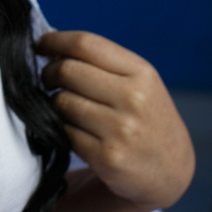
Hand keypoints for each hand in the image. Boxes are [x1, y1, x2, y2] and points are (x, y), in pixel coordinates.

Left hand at [37, 30, 193, 211]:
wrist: (171, 170)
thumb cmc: (146, 117)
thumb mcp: (139, 82)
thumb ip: (102, 62)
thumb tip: (50, 46)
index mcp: (142, 73)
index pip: (86, 44)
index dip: (55, 41)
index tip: (41, 44)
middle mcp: (134, 99)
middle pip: (68, 71)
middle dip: (49, 72)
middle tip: (48, 78)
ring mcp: (121, 130)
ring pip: (62, 102)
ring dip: (54, 102)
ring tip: (64, 106)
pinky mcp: (107, 157)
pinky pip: (64, 132)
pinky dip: (62, 128)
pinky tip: (75, 129)